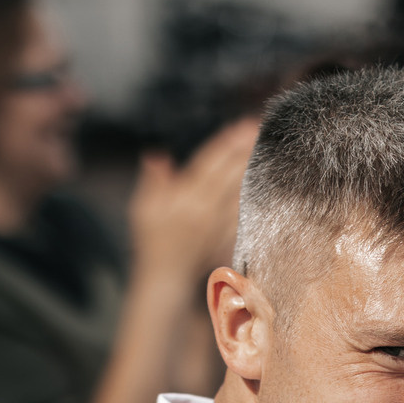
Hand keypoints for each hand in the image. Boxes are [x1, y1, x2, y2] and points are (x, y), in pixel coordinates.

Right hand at [127, 117, 257, 282]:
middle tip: (258, 127)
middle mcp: (206, 207)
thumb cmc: (152, 241)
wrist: (166, 276)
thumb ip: (153, 181)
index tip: (241, 126)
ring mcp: (219, 222)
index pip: (209, 163)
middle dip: (243, 149)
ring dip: (249, 168)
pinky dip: (250, 196)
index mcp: (186, 197)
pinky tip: (258, 184)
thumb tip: (156, 156)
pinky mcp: (226, 234)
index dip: (226, 143)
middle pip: (229, 172)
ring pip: (238, 189)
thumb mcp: (143, 208)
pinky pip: (241, 211)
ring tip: (260, 149)